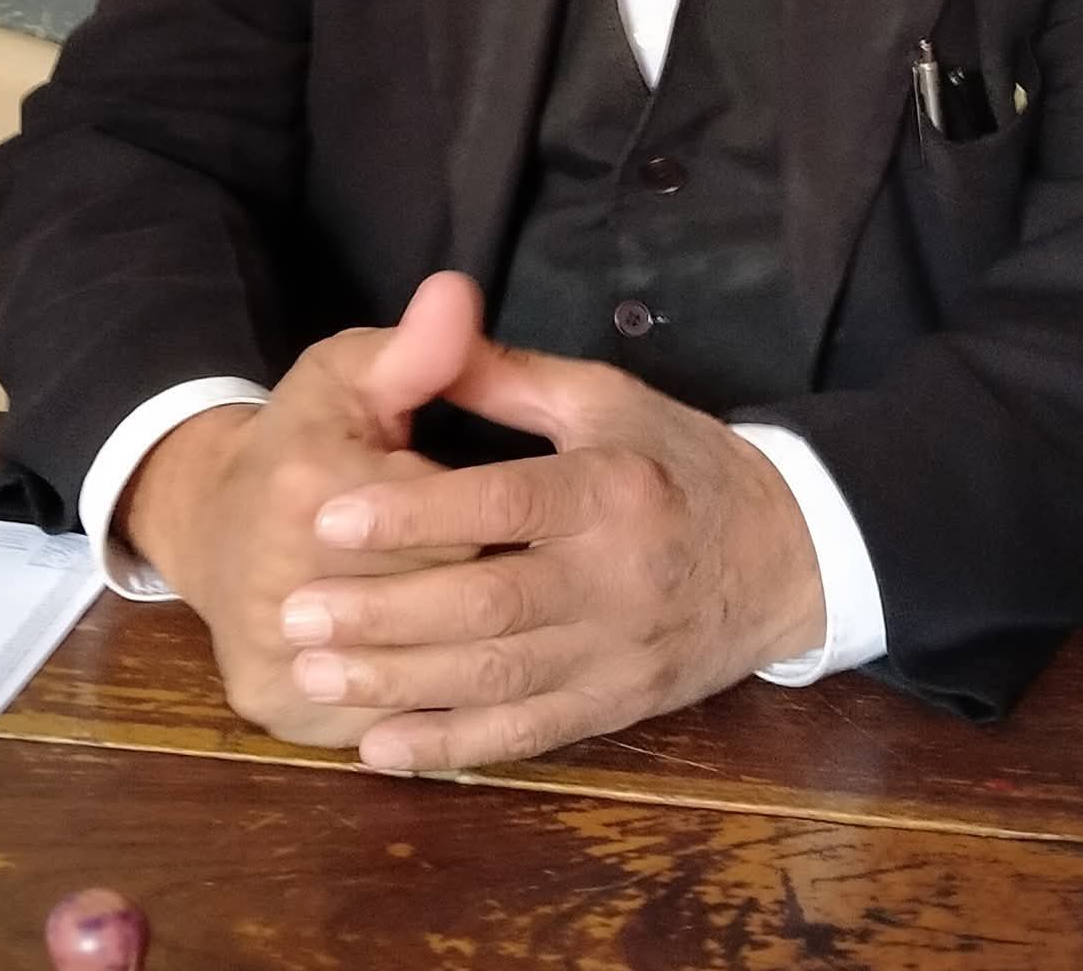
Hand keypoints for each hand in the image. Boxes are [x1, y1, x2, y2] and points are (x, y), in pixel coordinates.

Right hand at [117, 271, 483, 747]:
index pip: (451, 521)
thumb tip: (461, 295)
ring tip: (512, 627)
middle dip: (490, 587)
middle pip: (439, 600)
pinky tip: (463, 675)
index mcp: (310, 488)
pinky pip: (382, 718)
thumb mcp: (353, 375)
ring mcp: (274, 658)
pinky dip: (430, 703)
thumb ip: (416, 347)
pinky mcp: (276, 710)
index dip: (493, 518)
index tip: (530, 516)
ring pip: (416, 670)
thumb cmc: (304, 438)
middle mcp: (280, 581)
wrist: (213, 524)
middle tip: (530, 575)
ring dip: (472, 654)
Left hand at [276, 324, 826, 770]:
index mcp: (613, 489)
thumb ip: (513, 378)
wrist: (785, 554)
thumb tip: (431, 335)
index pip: (505, 502)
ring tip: (317, 672)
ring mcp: (618, 654)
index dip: (416, 511)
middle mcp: (617, 579)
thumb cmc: (678, 461)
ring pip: (498, 680)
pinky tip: (382, 747)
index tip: (330, 514)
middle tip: (297, 610)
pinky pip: (527, 736)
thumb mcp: (608, 399)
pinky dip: (453, 747)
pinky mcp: (615, 707)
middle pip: (490, 604)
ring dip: (402, 683)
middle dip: (387, 612)